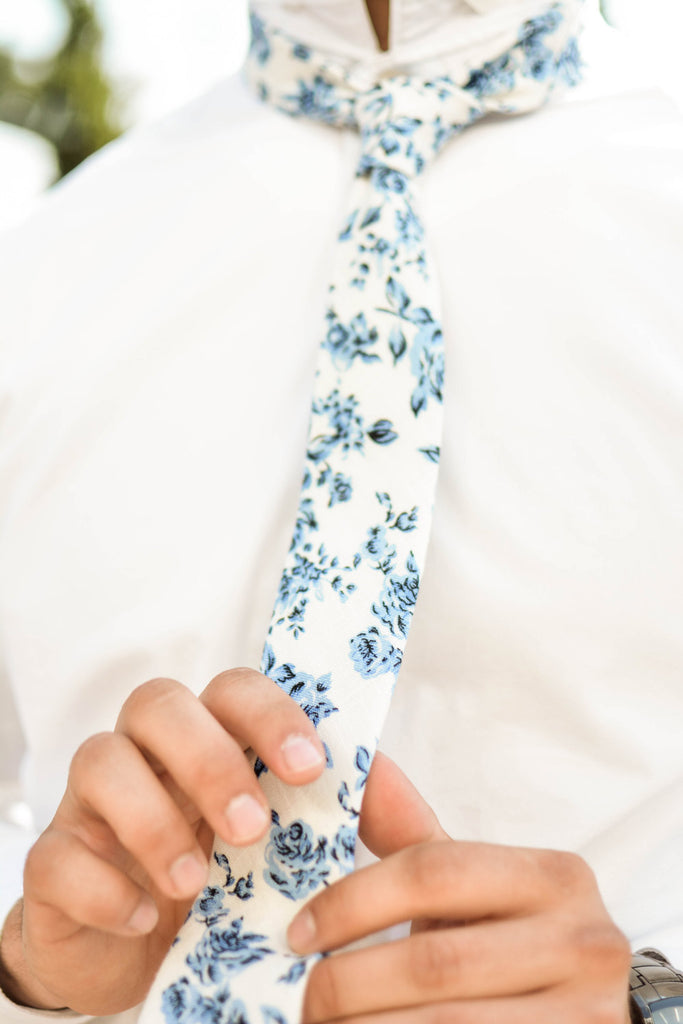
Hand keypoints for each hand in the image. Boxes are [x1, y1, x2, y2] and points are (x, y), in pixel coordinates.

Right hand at [0, 669, 325, 1015]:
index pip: (231, 688)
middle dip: (207, 757)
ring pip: (98, 759)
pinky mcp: (52, 864)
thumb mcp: (288, 855)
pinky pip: (55, 853)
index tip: (310, 768)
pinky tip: (145, 917)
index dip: (269, 713)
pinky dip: (103, 886)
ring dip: (151, 819)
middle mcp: (146, 755)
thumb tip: (384, 779)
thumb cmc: (222, 890)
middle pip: (156, 703)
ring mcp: (91, 805)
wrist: (141, 962)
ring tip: (194, 882)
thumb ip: (340, 814)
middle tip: (250, 826)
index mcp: (208, 740)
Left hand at [288, 753, 631, 1023]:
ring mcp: (588, 1014)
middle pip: (435, 960)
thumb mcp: (470, 887)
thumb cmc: (508, 945)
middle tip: (303, 996)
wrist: (582, 1021)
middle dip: (350, 983)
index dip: (354, 901)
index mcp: (555, 877)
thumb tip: (359, 761)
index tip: (299, 932)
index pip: (434, 872)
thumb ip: (410, 831)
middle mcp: (585, 942)